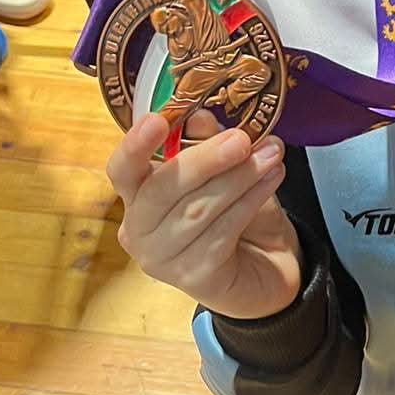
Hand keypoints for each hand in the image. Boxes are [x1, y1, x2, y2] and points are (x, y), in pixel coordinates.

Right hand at [107, 113, 302, 320]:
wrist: (264, 266)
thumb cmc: (234, 211)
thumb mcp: (224, 168)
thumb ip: (206, 141)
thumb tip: (198, 116)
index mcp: (136, 195)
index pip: (122, 170)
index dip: (135, 146)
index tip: (157, 120)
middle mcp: (138, 230)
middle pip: (161, 189)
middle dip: (205, 159)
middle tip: (242, 139)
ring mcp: (163, 259)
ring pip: (197, 210)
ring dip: (239, 177)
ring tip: (271, 154)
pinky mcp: (194, 278)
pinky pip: (222, 232)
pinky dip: (250, 201)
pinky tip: (272, 179)